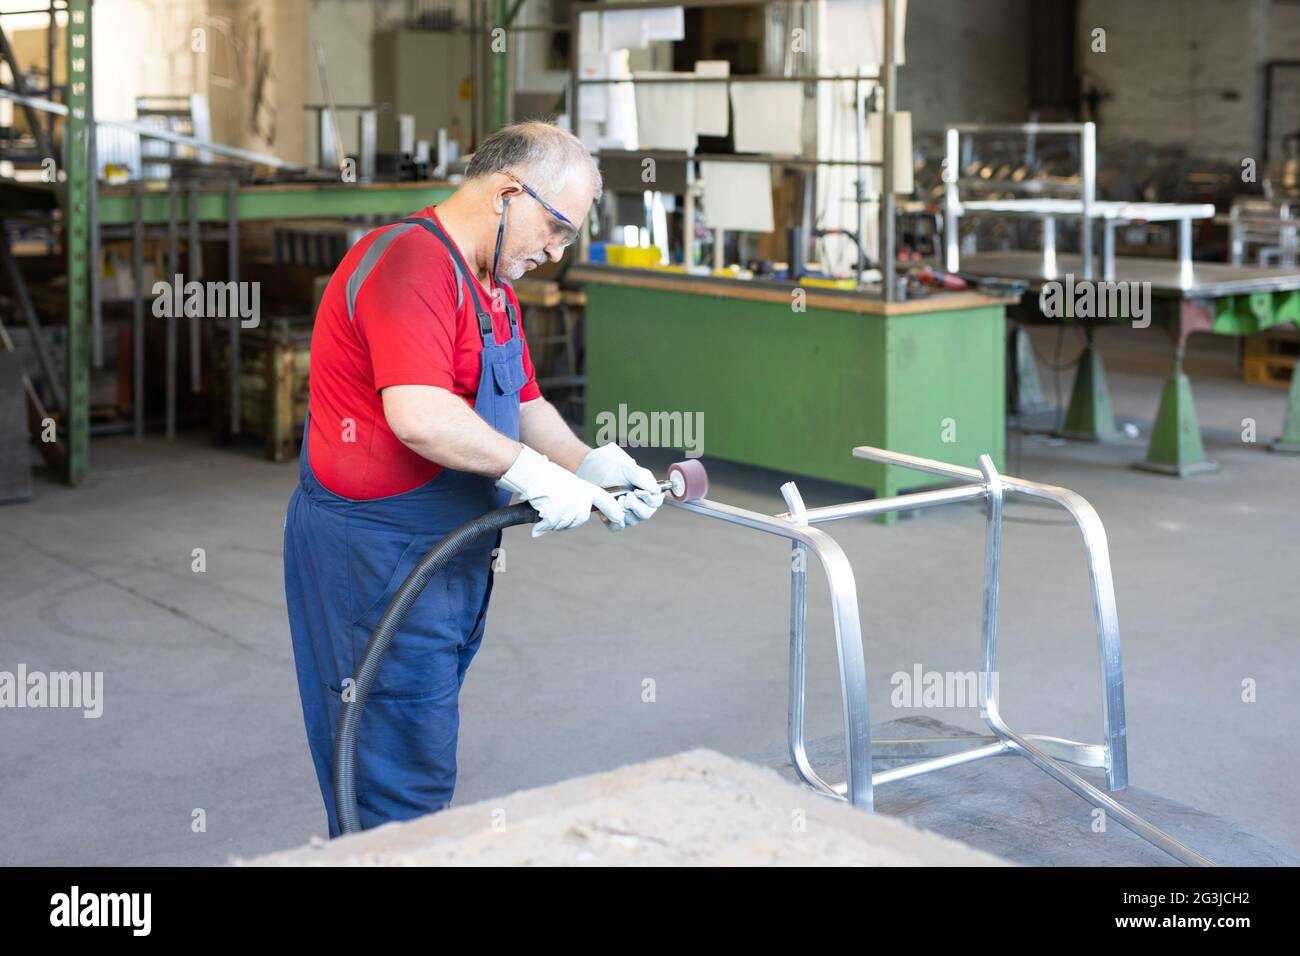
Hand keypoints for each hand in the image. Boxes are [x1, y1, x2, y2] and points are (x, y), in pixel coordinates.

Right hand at [496, 446, 624, 536]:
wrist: (533, 474)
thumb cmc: (547, 476)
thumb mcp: (569, 483)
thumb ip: (576, 498)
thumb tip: (576, 515)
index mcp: (586, 489)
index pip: (605, 500)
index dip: (613, 510)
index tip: (620, 519)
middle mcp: (581, 501)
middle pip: (579, 520)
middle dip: (567, 517)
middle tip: (554, 504)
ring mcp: (569, 510)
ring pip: (563, 524)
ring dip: (553, 519)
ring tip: (546, 502)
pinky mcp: (556, 517)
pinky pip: (549, 527)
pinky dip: (541, 525)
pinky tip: (538, 512)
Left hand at [575, 444, 664, 530]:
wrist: (589, 467)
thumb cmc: (610, 464)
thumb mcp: (627, 467)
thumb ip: (642, 477)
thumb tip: (656, 490)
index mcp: (646, 490)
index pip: (656, 501)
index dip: (650, 499)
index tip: (638, 491)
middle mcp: (639, 503)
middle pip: (646, 514)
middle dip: (635, 505)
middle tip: (626, 495)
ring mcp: (626, 512)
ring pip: (632, 521)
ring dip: (623, 510)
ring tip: (615, 498)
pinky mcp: (612, 518)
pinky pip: (617, 527)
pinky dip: (612, 520)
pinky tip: (607, 509)